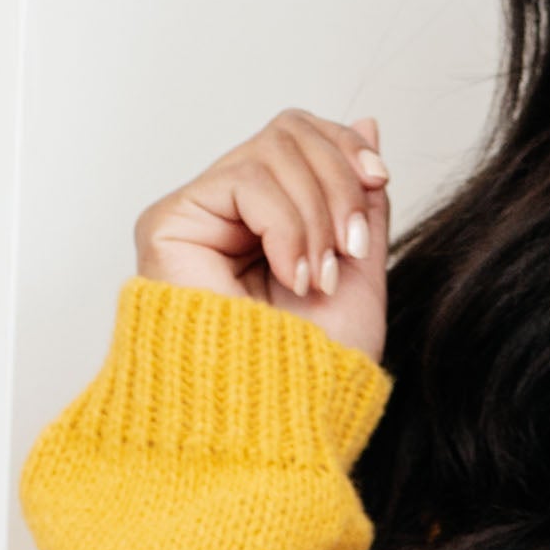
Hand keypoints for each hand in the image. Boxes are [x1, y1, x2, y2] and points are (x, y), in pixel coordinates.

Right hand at [134, 112, 389, 354]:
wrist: (280, 425)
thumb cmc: (313, 373)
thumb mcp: (357, 271)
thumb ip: (359, 199)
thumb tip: (368, 124)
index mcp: (267, 220)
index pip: (300, 138)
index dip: (343, 148)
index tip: (379, 180)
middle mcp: (226, 212)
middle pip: (289, 132)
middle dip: (337, 184)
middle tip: (349, 249)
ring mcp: (196, 215)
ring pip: (272, 151)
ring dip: (316, 216)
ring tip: (317, 279)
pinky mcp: (169, 223)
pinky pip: (246, 180)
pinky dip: (287, 226)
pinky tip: (292, 276)